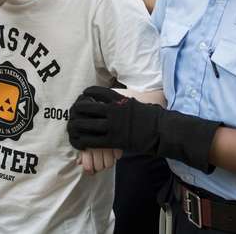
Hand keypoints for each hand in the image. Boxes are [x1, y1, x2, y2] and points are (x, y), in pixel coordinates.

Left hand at [67, 86, 220, 172]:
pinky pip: (92, 141)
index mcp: (119, 99)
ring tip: (71, 130)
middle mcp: (113, 110)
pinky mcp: (114, 140)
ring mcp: (113, 126)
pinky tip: (80, 143)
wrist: (163, 129)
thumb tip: (116, 101)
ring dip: (75, 127)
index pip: (96, 92)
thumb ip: (123, 103)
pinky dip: (83, 142)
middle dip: (75, 111)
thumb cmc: (153, 116)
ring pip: (85, 125)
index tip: (81, 98)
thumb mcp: (137, 103)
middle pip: (86, 107)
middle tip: (71, 115)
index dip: (85, 95)